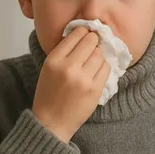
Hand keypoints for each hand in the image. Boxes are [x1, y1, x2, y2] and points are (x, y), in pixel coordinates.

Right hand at [32, 26, 110, 142]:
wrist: (51, 122)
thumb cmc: (49, 94)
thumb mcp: (49, 69)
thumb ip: (64, 53)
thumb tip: (84, 34)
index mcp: (54, 60)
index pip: (75, 36)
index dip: (84, 31)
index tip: (87, 32)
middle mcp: (69, 67)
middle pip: (91, 42)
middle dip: (94, 41)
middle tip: (94, 43)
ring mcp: (83, 79)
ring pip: (100, 55)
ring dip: (99, 55)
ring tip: (93, 61)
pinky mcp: (95, 89)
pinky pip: (106, 69)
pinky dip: (103, 67)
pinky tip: (97, 71)